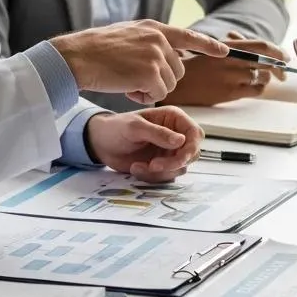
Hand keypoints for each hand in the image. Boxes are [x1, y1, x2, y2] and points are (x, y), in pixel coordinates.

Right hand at [51, 21, 227, 104]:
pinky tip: (127, 89)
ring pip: (170, 84)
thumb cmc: (96, 50)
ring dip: (151, 89)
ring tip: (128, 82)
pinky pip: (158, 93)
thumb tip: (170, 53)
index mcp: (154, 28)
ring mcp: (156, 55)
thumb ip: (150, 41)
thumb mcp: (128, 35)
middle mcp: (159, 39)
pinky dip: (144, 97)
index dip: (208, 45)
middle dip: (162, 79)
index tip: (225, 51)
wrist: (78, 57)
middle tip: (136, 79)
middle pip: (179, 70)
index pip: (189, 37)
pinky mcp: (150, 73)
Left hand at [85, 106, 203, 181]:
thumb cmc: (117, 128)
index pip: (195, 134)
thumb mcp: (135, 127)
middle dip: (174, 163)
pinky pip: (167, 177)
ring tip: (137, 166)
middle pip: (191, 153)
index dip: (191, 148)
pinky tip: (136, 168)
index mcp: (174, 119)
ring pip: (180, 168)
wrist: (101, 144)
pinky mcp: (162, 165)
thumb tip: (182, 140)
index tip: (180, 159)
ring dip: (160, 172)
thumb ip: (158, 133)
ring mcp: (170, 151)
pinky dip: (152, 177)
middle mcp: (176, 135)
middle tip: (153, 166)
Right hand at [166, 32, 289, 106]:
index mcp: (228, 47)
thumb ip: (234, 44)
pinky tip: (253, 87)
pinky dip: (258, 88)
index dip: (278, 51)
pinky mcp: (230, 93)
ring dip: (265, 78)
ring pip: (262, 77)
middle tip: (283, 73)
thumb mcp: (212, 47)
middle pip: (267, 63)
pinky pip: (255, 91)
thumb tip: (250, 41)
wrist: (178, 83)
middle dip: (279, 68)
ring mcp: (231, 78)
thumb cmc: (195, 64)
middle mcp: (232, 61)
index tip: (285, 57)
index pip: (262, 46)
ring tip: (260, 78)